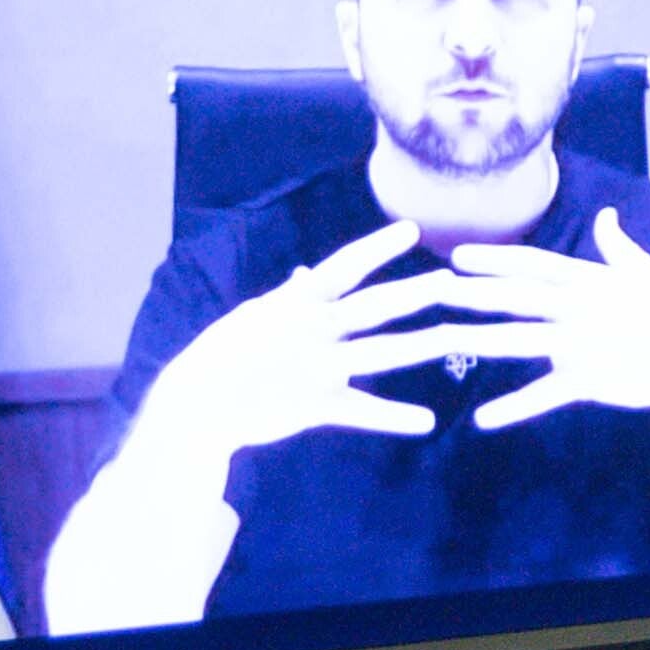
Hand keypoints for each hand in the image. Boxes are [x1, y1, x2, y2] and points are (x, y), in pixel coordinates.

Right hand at [119, 219, 471, 478]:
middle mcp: (311, 331)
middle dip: (413, 294)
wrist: (196, 403)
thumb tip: (306, 274)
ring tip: (453, 338)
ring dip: (418, 347)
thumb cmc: (225, 354)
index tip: (411, 229)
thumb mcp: (255, 317)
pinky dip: (395, 417)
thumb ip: (289, 297)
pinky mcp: (316, 406)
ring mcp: (316, 368)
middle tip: (451, 281)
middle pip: (372, 308)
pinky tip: (427, 420)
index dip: (378, 247)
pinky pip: (363, 411)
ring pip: (378, 354)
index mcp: (295, 303)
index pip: (344, 267)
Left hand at [425, 220, 649, 435]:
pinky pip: (545, 396)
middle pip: (517, 298)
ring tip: (445, 339)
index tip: (458, 256)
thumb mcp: (646, 270)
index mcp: (590, 280)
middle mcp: (580, 308)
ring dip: (480, 340)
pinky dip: (515, 409)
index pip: (534, 265)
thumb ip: (618, 245)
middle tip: (433, 289)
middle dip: (474, 292)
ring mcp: (582, 344)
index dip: (495, 259)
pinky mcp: (589, 380)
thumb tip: (606, 215)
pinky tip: (483, 419)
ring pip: (522, 341)